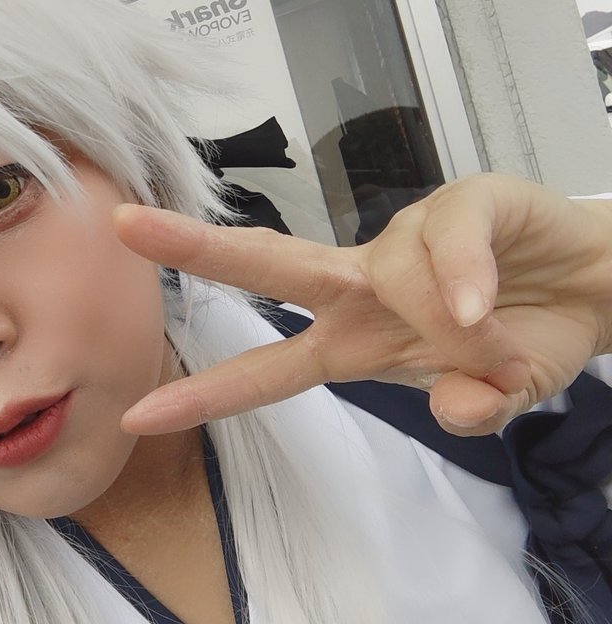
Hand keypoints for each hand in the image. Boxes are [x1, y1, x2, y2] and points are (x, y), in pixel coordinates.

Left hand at [115, 173, 611, 436]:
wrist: (596, 290)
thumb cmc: (524, 338)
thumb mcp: (501, 394)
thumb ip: (477, 408)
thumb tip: (457, 408)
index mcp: (350, 340)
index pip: (265, 369)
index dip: (206, 394)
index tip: (139, 414)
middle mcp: (362, 285)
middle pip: (268, 265)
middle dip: (197, 247)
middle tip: (128, 225)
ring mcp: (407, 240)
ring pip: (384, 262)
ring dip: (437, 313)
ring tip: (492, 335)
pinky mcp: (464, 204)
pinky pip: (449, 236)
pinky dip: (465, 273)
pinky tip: (483, 302)